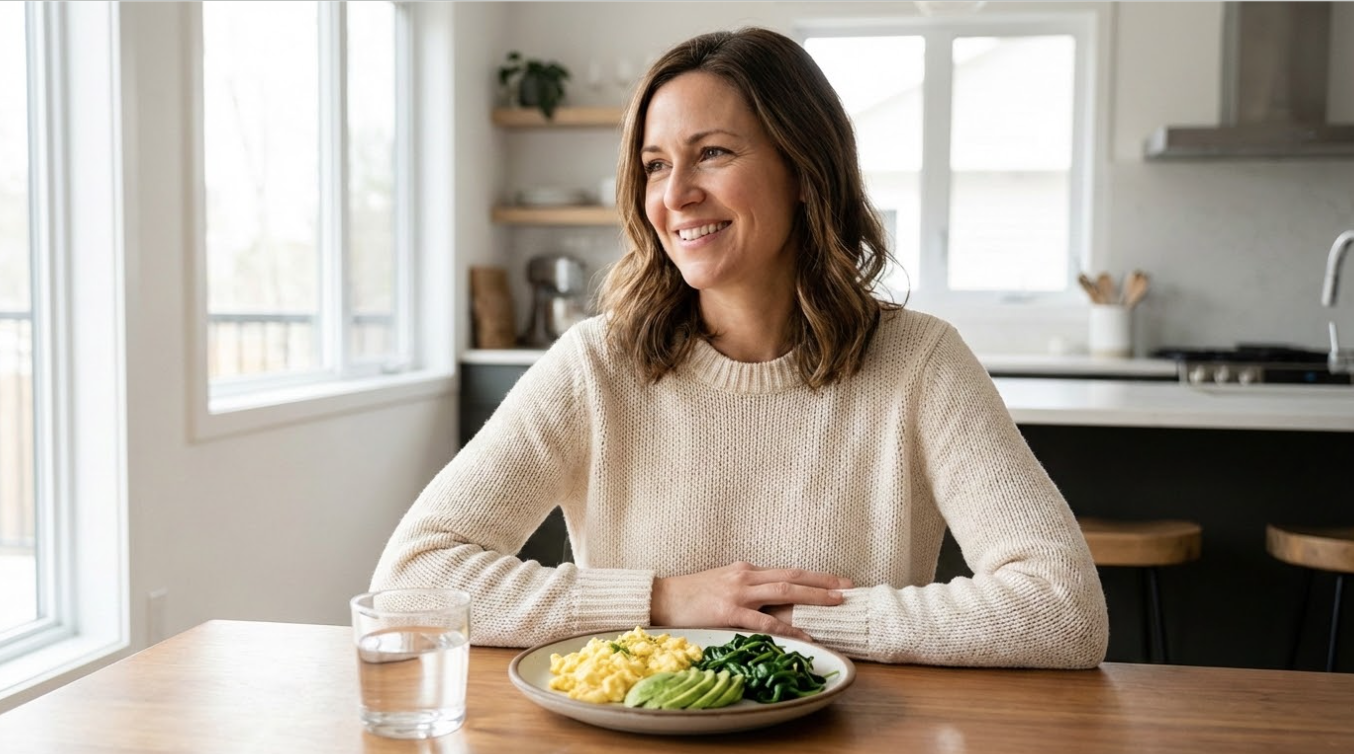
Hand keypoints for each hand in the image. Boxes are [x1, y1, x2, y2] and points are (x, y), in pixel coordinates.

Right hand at [651, 561, 852, 640]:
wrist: (661, 597)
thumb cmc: (690, 595)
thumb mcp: (722, 583)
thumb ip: (745, 588)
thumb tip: (768, 598)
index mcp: (745, 570)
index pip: (787, 571)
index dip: (814, 576)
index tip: (837, 581)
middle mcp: (745, 576)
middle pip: (792, 577)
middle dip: (822, 582)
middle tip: (848, 589)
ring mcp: (737, 593)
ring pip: (783, 592)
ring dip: (812, 597)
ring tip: (835, 604)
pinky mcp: (728, 612)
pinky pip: (763, 622)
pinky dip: (786, 628)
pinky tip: (803, 635)